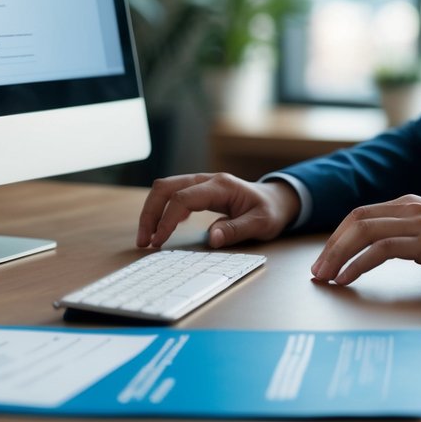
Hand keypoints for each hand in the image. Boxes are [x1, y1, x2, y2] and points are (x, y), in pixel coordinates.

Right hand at [135, 173, 300, 249]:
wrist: (277, 199)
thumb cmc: (270, 211)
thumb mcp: (261, 224)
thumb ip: (236, 230)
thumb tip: (211, 238)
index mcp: (221, 186)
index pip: (183, 198)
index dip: (167, 219)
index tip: (158, 241)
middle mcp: (208, 180)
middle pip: (166, 187)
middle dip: (150, 213)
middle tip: (143, 240)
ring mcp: (202, 183)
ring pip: (165, 188)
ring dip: (152, 211)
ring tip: (147, 237)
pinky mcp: (199, 190)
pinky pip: (172, 194)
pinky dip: (161, 209)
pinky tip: (162, 228)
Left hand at [310, 195, 420, 285]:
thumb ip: (402, 232)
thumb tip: (374, 249)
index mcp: (405, 203)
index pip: (359, 215)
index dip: (337, 236)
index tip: (325, 258)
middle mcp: (406, 208)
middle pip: (355, 221)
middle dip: (331, 246)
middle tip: (317, 270)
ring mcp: (415, 222)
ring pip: (363, 233)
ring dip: (339, 256)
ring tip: (326, 277)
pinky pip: (380, 250)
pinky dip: (358, 264)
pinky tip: (348, 278)